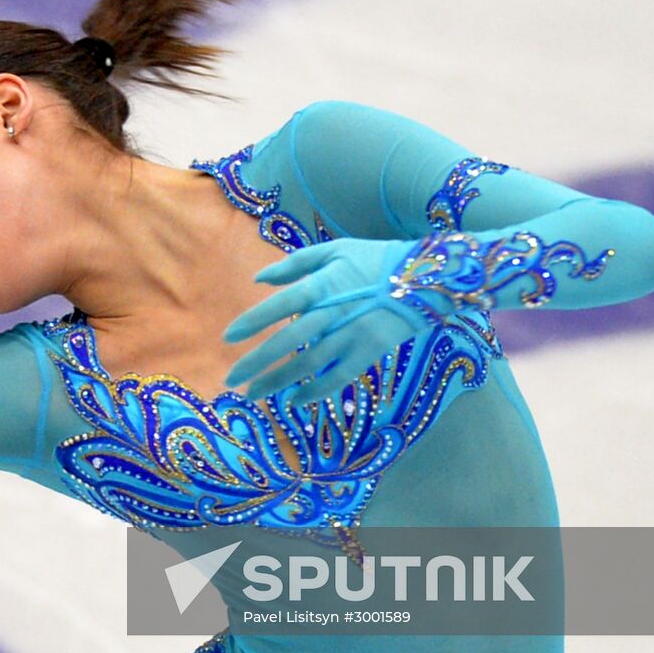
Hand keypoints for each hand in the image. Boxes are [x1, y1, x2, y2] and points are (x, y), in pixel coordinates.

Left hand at [222, 238, 440, 405]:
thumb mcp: (335, 250)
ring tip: (253, 394)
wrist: (425, 277)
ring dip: (278, 381)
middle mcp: (333, 312)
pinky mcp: (368, 353)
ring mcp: (352, 335)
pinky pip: (338, 377)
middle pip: (288, 341)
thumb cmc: (374, 260)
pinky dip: (315, 392)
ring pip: (309, 364)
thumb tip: (259, 278)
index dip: (253, 321)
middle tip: (231, 379)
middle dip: (257, 362)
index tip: (228, 337)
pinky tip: (294, 402)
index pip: (280, 305)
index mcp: (323, 284)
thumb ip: (295, 264)